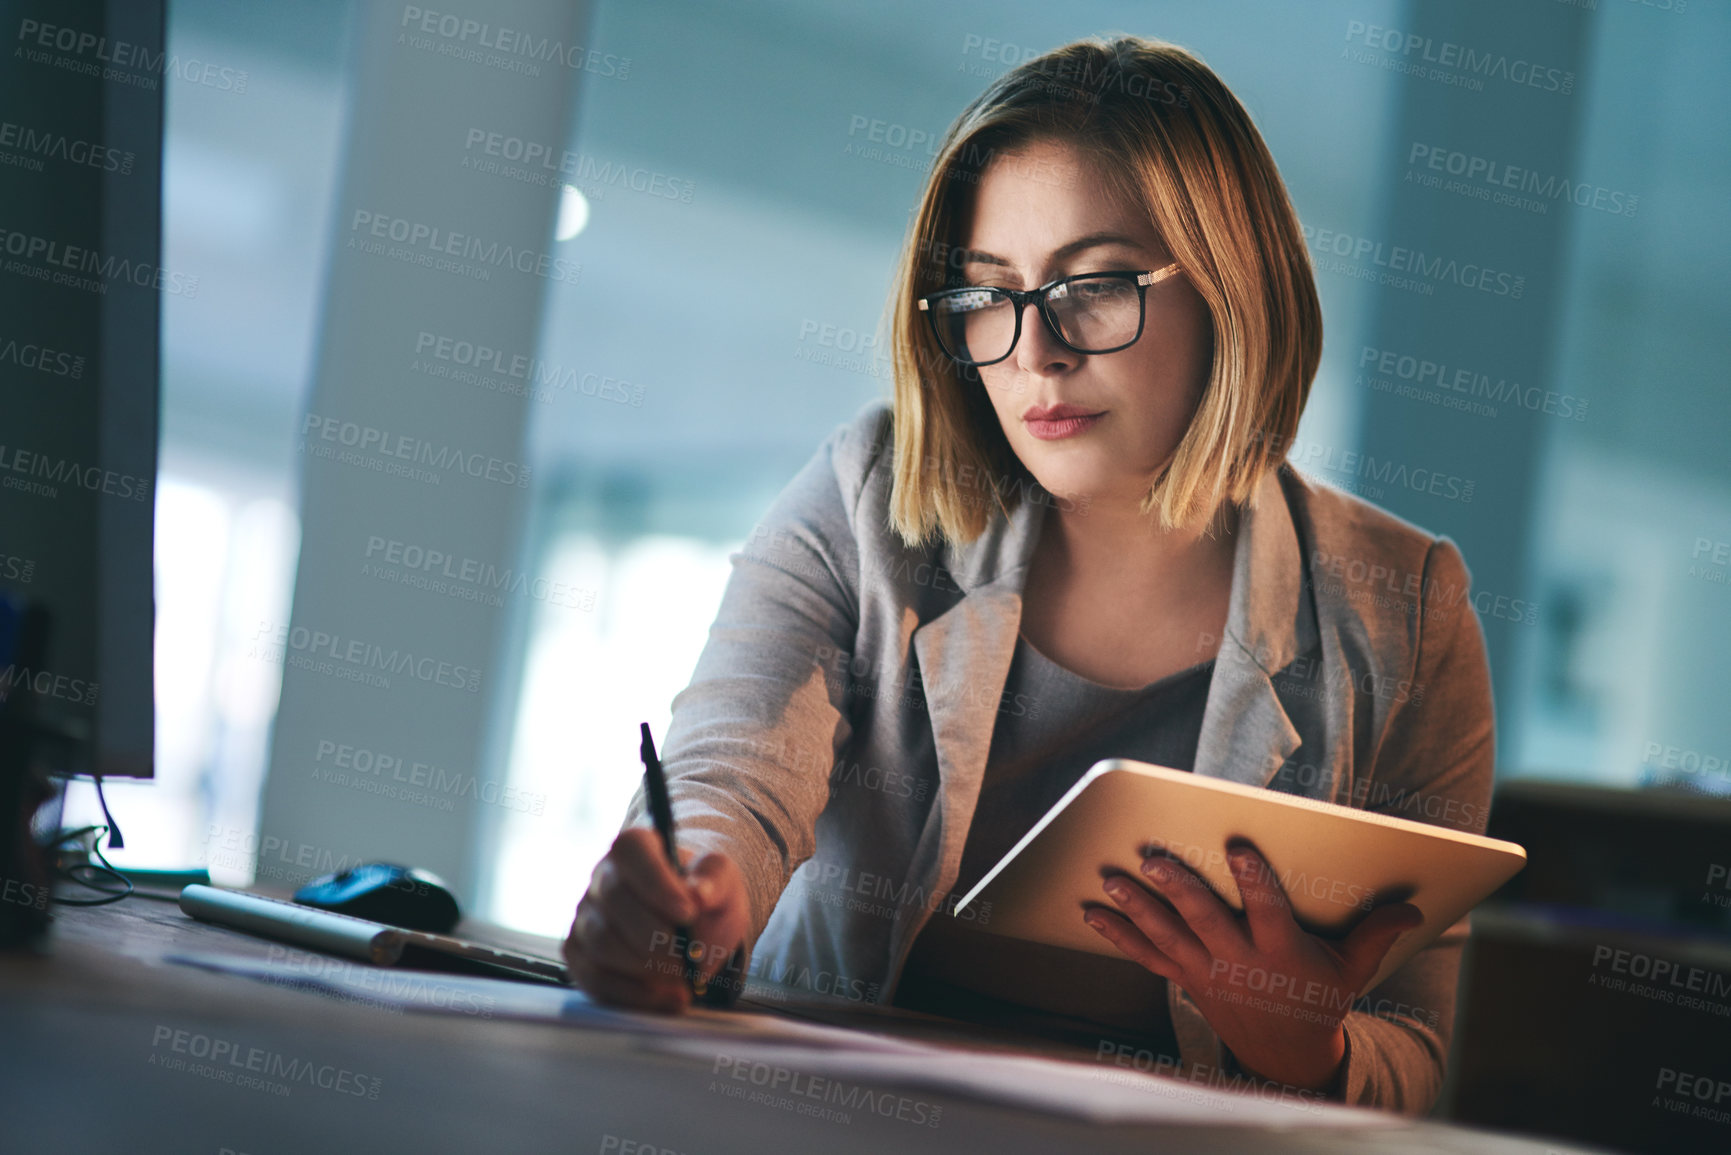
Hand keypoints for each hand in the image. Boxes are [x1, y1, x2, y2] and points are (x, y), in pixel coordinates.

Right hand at [563, 827, 749, 1012]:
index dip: (655, 882)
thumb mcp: (723, 884)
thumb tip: (699, 892)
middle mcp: (603, 877)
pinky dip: (634, 995)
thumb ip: (715, 881)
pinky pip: (594, 979)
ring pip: (601, 943)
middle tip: (689, 960)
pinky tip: (666, 998)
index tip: (688, 913)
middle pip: (614, 900)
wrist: (695, 930)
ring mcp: (586, 917)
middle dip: (655, 936)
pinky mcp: (580, 955)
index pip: (630, 850)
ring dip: (646, 968)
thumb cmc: (705, 900)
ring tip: (683, 981)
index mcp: (636, 848)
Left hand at [1083, 839, 1420, 1091]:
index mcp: (1281, 953)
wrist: (1286, 1053)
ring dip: (1137, 908)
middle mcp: (1239, 963)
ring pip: (1168, 936)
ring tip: (1111, 878)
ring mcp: (1207, 972)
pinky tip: (1092, 912)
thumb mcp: (1352, 969)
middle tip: (1154, 860)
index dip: (1253, 880)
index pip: (1267, 911)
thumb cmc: (1319, 997)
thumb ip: (1375, 935)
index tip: (1237, 846)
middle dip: (1179, 891)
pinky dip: (1118, 934)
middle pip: (1206, 922)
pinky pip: (1147, 955)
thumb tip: (1412, 907)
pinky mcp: (1185, 979)